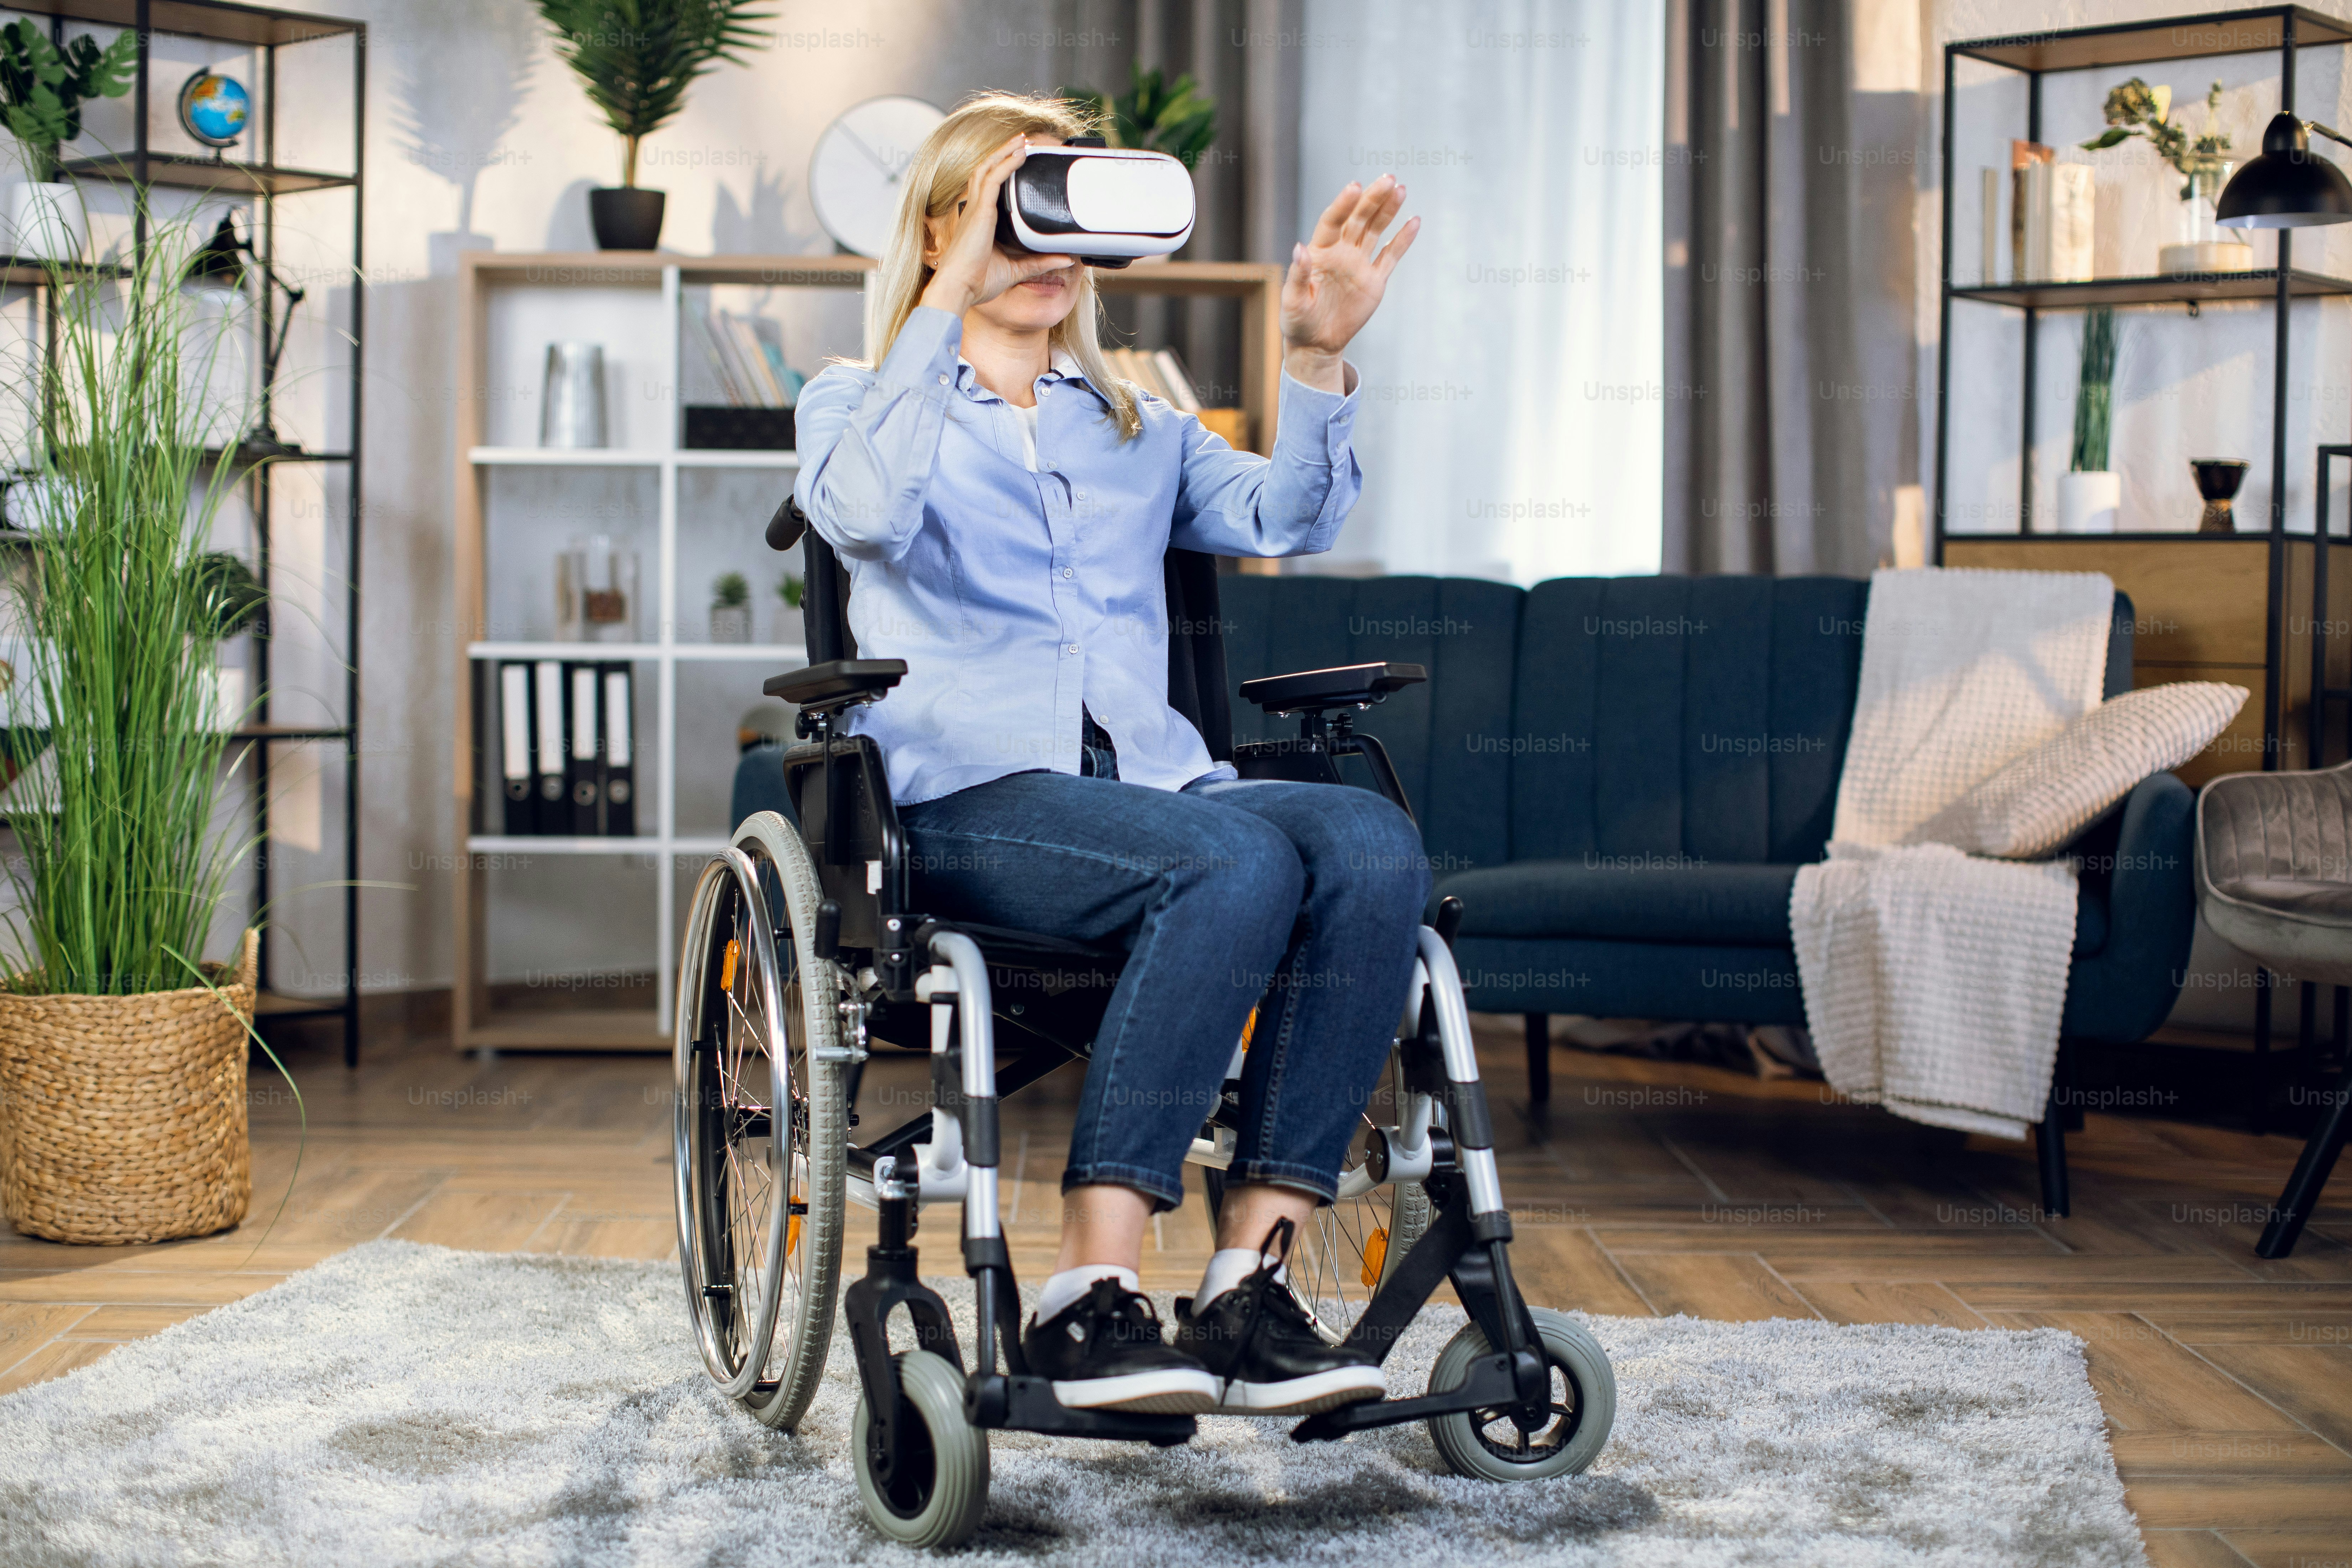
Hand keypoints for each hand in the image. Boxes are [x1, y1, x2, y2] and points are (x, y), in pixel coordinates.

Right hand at [918, 134, 1075, 315]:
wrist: (959, 289)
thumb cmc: (978, 282)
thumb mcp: (1017, 269)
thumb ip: (1041, 262)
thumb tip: (1066, 259)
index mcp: (980, 222)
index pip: (988, 187)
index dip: (1001, 170)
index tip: (1017, 161)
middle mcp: (975, 211)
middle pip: (986, 171)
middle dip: (1003, 153)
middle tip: (1022, 142)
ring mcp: (976, 209)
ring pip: (988, 168)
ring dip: (1005, 152)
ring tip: (1022, 140)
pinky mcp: (980, 212)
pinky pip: (993, 179)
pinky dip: (1006, 163)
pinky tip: (1019, 154)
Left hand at [1281, 174, 1418, 385]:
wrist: (1316, 344)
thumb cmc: (1298, 322)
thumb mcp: (1293, 302)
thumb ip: (1298, 275)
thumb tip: (1299, 247)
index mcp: (1320, 253)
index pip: (1333, 221)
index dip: (1343, 204)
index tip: (1355, 187)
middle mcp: (1341, 252)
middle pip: (1358, 219)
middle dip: (1372, 198)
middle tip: (1388, 179)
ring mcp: (1359, 264)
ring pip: (1375, 230)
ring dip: (1387, 210)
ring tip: (1401, 189)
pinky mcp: (1374, 280)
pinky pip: (1391, 256)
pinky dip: (1403, 240)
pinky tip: (1414, 221)